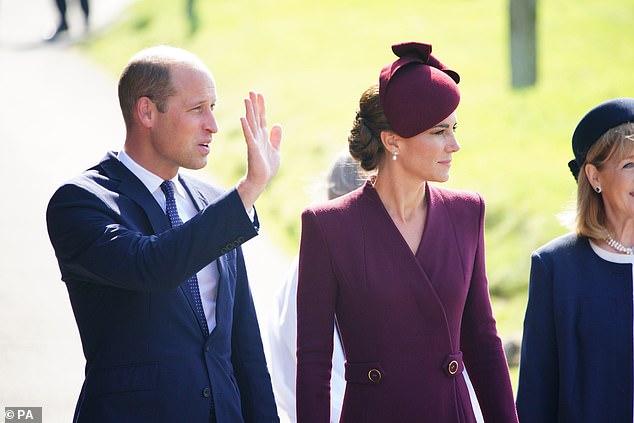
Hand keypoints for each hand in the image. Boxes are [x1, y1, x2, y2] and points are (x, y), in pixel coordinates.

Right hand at [236, 91, 281, 210]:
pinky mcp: (252, 148)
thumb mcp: (275, 150)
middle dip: (254, 104)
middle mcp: (257, 136)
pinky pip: (249, 136)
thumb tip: (277, 125)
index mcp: (263, 136)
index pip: (262, 118)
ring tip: (246, 99)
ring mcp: (254, 142)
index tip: (259, 95)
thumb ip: (275, 138)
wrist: (261, 180)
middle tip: (251, 91)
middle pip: (255, 117)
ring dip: (249, 111)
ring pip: (251, 123)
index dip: (261, 106)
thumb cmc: (267, 167)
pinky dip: (246, 127)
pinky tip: (243, 117)